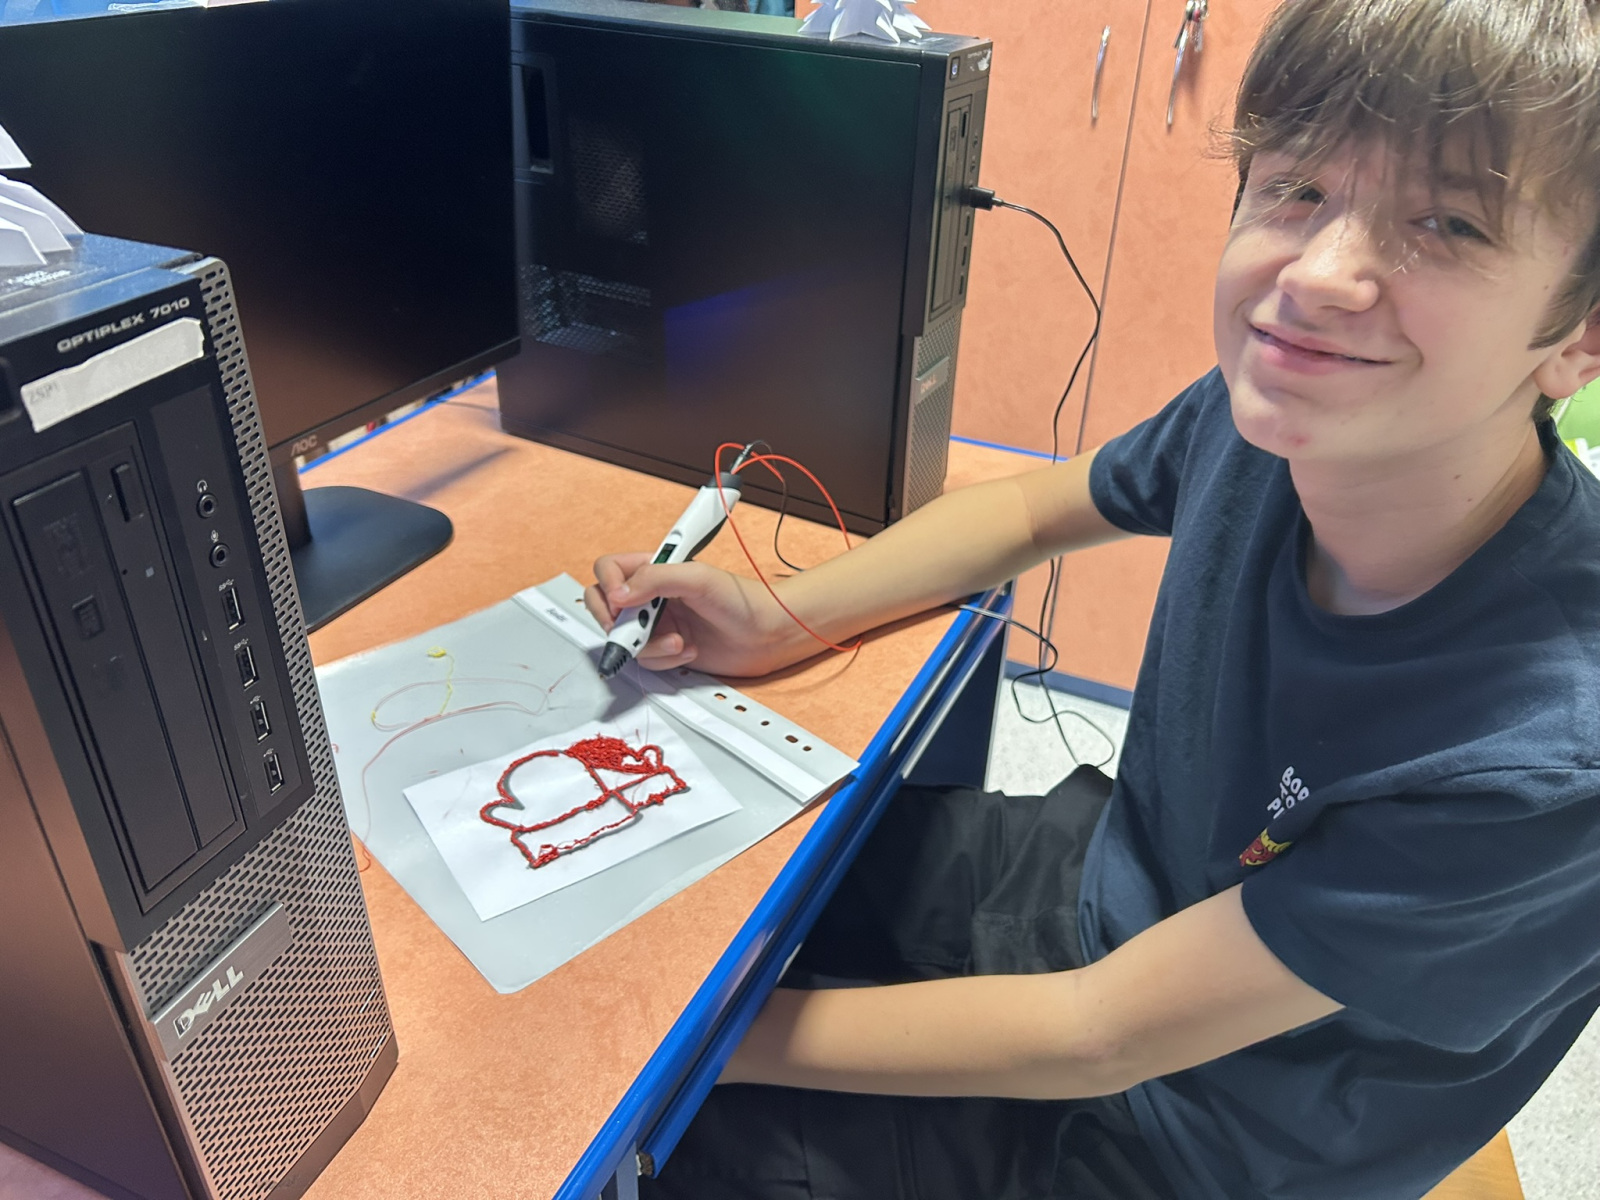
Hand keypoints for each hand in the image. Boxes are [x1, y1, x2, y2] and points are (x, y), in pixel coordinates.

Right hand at [583, 552, 805, 676]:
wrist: (767, 636)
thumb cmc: (742, 600)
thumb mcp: (698, 578)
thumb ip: (654, 579)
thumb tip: (618, 594)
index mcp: (656, 568)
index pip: (610, 569)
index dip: (609, 584)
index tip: (622, 600)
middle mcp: (651, 595)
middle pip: (605, 605)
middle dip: (617, 622)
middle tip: (634, 630)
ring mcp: (657, 624)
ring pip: (623, 638)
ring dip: (649, 645)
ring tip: (680, 643)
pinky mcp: (666, 649)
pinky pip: (644, 659)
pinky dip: (664, 659)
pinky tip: (690, 651)